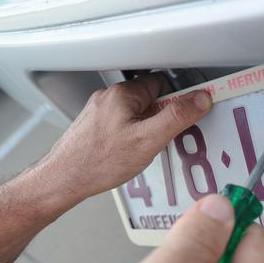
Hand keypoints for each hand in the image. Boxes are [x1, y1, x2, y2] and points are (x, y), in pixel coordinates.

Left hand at [32, 74, 211, 211]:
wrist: (63, 180)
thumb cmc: (98, 161)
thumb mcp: (148, 140)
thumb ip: (177, 117)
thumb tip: (200, 99)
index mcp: (124, 94)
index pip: (162, 83)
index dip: (178, 98)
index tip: (189, 110)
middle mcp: (109, 98)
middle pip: (149, 98)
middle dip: (161, 116)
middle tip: (164, 137)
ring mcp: (99, 112)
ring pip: (135, 112)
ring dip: (146, 126)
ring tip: (145, 148)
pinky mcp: (94, 127)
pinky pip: (122, 123)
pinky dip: (131, 135)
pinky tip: (129, 153)